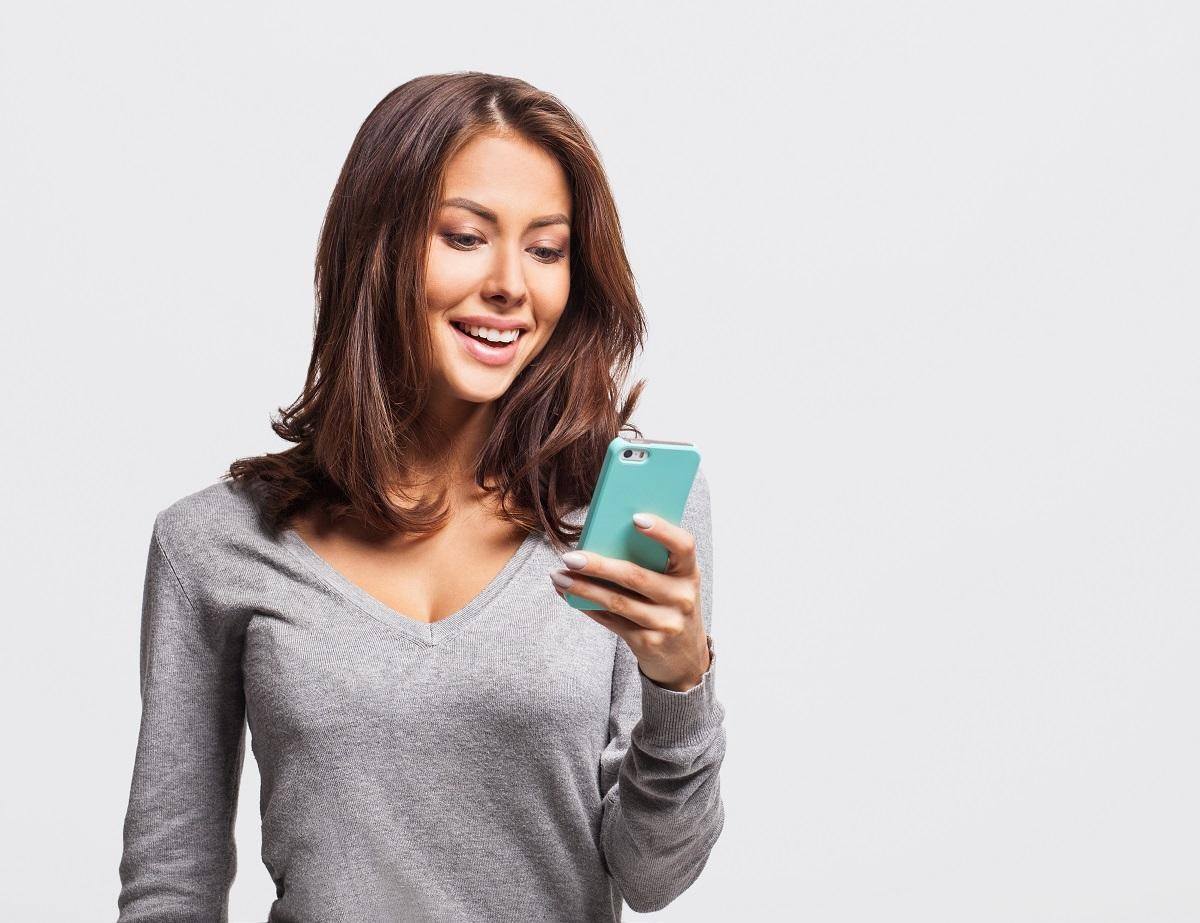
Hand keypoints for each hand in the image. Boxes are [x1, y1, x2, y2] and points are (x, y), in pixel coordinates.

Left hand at [550, 513, 710, 691]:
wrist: (684, 658)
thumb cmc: (671, 605)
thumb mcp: (674, 583)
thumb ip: (651, 563)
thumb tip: (600, 539)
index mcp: (689, 573)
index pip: (683, 546)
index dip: (662, 531)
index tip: (635, 518)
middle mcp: (681, 597)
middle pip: (635, 576)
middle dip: (598, 566)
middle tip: (569, 557)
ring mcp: (666, 623)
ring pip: (617, 602)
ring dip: (583, 588)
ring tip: (558, 577)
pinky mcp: (648, 643)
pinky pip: (611, 621)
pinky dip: (586, 607)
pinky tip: (568, 595)